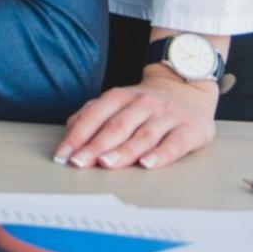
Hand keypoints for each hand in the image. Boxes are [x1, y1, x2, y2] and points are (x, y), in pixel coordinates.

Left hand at [53, 66, 217, 169]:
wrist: (188, 87)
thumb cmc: (146, 104)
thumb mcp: (118, 102)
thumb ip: (93, 115)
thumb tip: (69, 135)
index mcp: (121, 97)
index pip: (95, 116)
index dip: (77, 136)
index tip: (63, 155)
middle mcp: (143, 104)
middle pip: (116, 127)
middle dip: (95, 146)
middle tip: (79, 162)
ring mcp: (167, 116)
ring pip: (143, 136)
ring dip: (123, 151)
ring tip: (106, 163)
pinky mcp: (189, 129)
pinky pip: (174, 144)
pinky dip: (160, 155)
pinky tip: (147, 164)